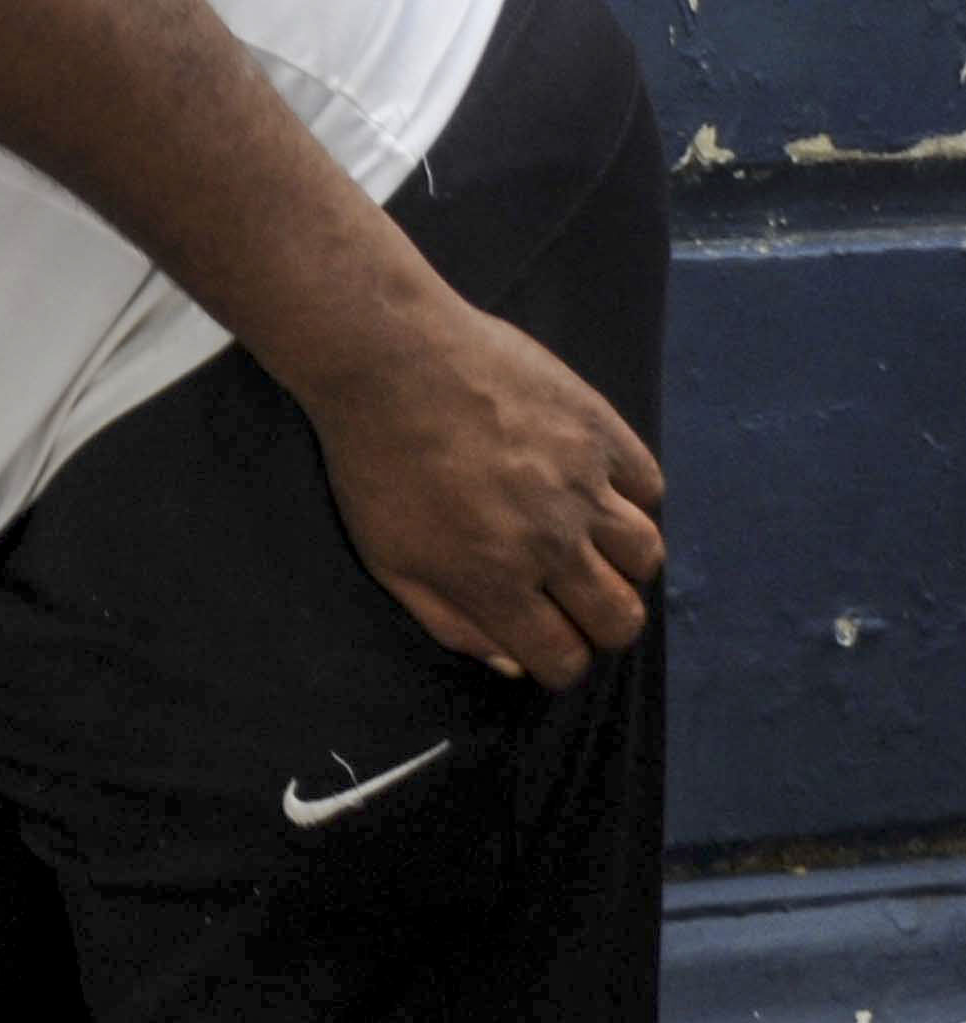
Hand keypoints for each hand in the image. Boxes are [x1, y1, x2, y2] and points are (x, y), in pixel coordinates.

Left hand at [304, 303, 665, 689]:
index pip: (564, 660)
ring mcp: (582, 483)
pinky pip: (649, 487)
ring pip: (646, 557)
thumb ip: (451, 622)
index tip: (548, 643)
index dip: (559, 663)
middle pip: (620, 619)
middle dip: (601, 626)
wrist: (385, 356)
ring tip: (589, 546)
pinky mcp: (600, 430)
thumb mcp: (386, 559)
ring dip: (622, 565)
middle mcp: (550, 541)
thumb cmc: (372, 461)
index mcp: (494, 580)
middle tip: (574, 602)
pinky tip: (599, 494)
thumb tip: (513, 666)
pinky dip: (633, 500)